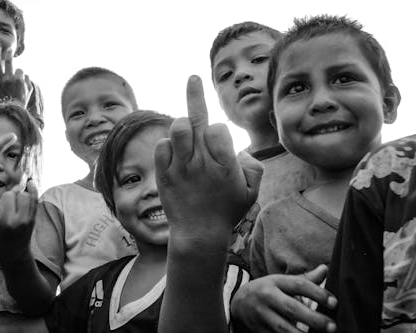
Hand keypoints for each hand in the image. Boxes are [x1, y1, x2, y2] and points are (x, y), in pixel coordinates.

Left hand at [0, 46, 32, 107]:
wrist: (10, 111)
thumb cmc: (21, 102)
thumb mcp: (29, 92)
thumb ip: (29, 82)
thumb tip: (26, 75)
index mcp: (19, 80)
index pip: (20, 70)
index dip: (21, 73)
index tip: (20, 78)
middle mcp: (9, 79)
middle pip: (9, 62)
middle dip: (9, 53)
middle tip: (9, 48)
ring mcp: (0, 81)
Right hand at [0, 179, 37, 264]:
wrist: (14, 253)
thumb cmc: (0, 236)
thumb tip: (16, 186)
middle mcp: (9, 220)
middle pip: (10, 195)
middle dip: (10, 195)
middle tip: (9, 203)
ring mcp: (23, 220)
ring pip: (24, 195)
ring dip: (21, 194)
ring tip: (18, 203)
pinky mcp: (32, 220)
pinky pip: (34, 200)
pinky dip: (33, 190)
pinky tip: (30, 184)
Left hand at [155, 75, 262, 242]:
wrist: (198, 235)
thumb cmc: (227, 211)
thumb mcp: (252, 192)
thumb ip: (253, 166)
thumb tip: (238, 148)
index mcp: (225, 165)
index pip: (218, 128)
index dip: (218, 129)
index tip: (219, 140)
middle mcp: (201, 163)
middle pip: (196, 119)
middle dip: (195, 93)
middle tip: (193, 78)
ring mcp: (181, 168)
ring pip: (177, 129)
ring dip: (182, 124)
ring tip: (187, 130)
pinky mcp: (164, 174)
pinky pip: (162, 146)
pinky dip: (168, 144)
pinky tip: (175, 152)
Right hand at [231, 265, 336, 332]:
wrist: (237, 303)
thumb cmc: (267, 291)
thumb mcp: (281, 282)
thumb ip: (305, 279)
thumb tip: (326, 269)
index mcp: (275, 282)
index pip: (298, 284)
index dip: (318, 293)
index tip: (334, 303)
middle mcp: (267, 296)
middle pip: (291, 308)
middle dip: (313, 318)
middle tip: (332, 327)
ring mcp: (261, 314)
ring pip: (282, 327)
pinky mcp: (258, 330)